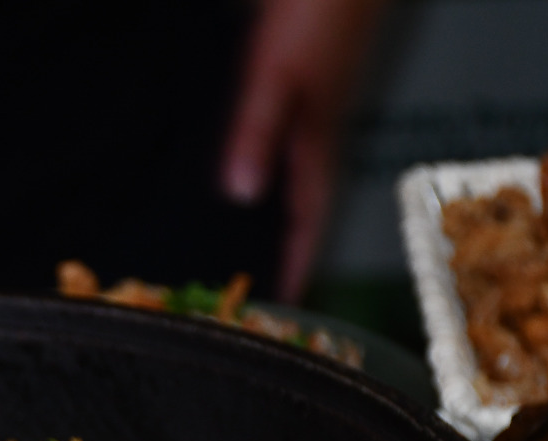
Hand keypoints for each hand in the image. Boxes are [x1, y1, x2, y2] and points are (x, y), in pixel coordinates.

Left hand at [222, 0, 388, 301]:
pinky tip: (231, 168)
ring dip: (271, 209)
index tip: (286, 304)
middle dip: (282, 245)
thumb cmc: (315, 10)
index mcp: (315, 138)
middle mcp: (315, 129)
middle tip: (258, 287)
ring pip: (289, 174)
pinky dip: (256, 163)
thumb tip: (242, 196)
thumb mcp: (275, 77)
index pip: (308, 216)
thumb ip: (257, 131)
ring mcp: (308, 105)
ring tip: (240, 243)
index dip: (298, 261)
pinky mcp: (294, 80)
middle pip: (300, 202)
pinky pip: (275, 140)